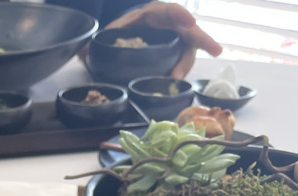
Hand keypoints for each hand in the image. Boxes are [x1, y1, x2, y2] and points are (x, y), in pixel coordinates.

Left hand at [104, 2, 222, 77]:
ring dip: (184, 65)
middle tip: (217, 51)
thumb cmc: (122, 29)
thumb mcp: (112, 31)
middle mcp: (170, 25)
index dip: (181, 16)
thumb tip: (81, 53)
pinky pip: (181, 62)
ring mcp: (175, 40)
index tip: (189, 23)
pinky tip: (174, 82)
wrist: (127, 33)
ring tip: (175, 78)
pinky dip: (179, 72)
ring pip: (187, 51)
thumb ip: (98, 41)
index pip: (171, 11)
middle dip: (203, 40)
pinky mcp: (175, 54)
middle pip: (190, 32)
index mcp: (155, 13)